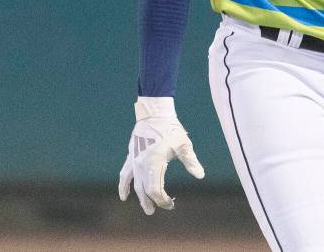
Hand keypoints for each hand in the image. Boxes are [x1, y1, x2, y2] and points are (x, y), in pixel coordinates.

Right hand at [118, 97, 204, 214]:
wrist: (154, 113)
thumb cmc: (170, 128)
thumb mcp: (183, 144)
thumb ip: (191, 161)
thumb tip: (200, 175)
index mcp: (154, 163)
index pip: (156, 189)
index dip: (163, 200)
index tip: (171, 203)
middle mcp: (142, 164)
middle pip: (145, 190)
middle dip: (153, 201)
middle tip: (162, 208)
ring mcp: (135, 160)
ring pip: (135, 184)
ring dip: (140, 197)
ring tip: (147, 208)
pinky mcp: (131, 156)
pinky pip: (125, 174)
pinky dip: (123, 185)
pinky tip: (123, 195)